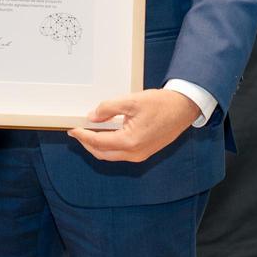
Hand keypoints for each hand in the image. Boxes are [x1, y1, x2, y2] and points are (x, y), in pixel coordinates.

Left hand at [66, 88, 200, 162]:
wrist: (184, 108)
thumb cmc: (161, 104)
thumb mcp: (131, 101)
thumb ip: (108, 109)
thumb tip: (92, 117)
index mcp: (130, 142)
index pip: (98, 142)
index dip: (83, 136)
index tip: (72, 129)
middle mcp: (135, 153)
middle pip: (102, 153)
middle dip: (87, 143)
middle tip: (77, 131)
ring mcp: (141, 154)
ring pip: (112, 155)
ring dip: (98, 145)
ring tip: (88, 132)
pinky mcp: (145, 152)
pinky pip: (121, 153)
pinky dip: (110, 145)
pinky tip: (105, 133)